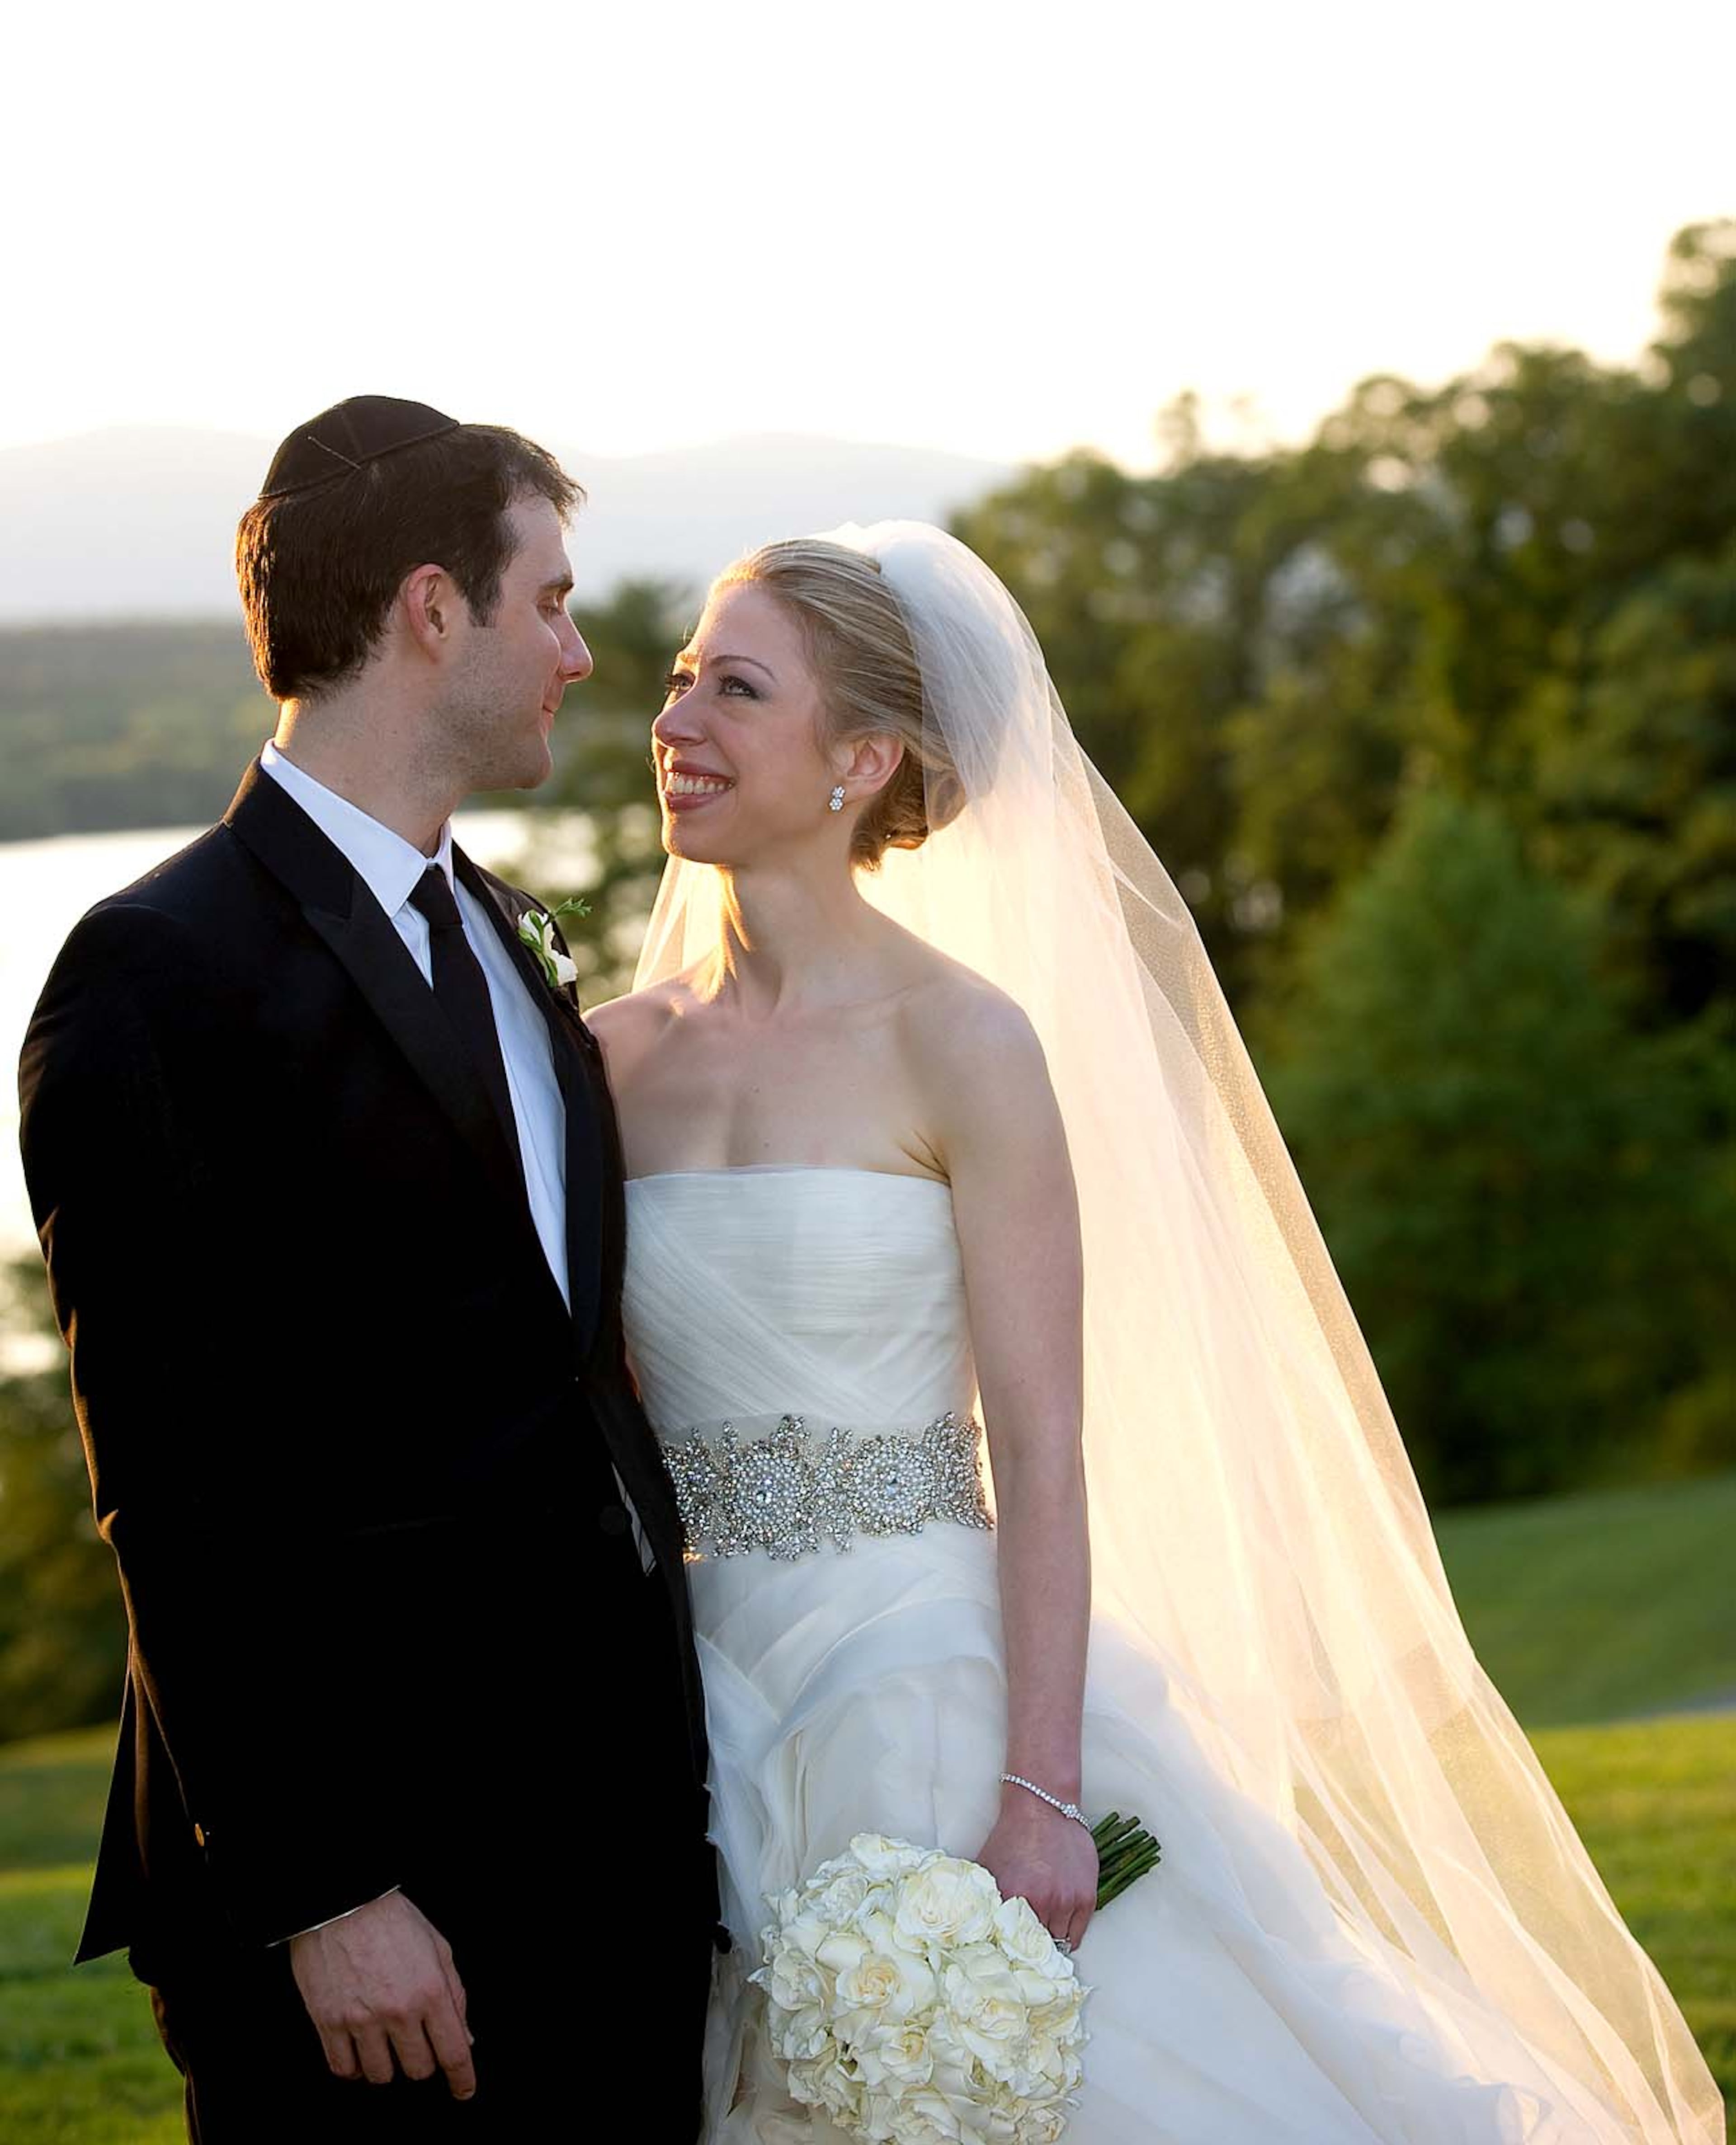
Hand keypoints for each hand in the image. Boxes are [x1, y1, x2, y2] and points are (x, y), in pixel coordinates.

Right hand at [289, 1890, 475, 2099]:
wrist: (342, 1902)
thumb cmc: (392, 1919)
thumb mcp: (438, 1947)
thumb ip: (455, 1995)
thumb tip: (466, 2037)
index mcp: (430, 1990)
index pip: (453, 2051)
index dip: (462, 2078)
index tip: (464, 2090)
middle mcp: (398, 2010)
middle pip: (418, 2069)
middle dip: (423, 2061)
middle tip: (417, 2043)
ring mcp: (361, 2020)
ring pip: (381, 2075)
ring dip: (388, 2065)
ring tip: (386, 2042)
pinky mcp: (329, 2023)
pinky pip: (344, 2070)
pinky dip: (355, 2068)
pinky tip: (360, 2052)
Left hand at [974, 1787, 1098, 1954]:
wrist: (1042, 1807)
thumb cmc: (1013, 1835)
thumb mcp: (987, 1867)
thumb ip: (982, 1899)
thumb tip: (973, 1926)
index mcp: (1012, 1897)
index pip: (1010, 1943)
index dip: (1008, 1949)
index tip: (1008, 1952)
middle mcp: (1041, 1902)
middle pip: (1035, 1946)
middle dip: (1029, 1946)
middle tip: (1025, 1945)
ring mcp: (1066, 1901)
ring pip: (1058, 1942)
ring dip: (1049, 1939)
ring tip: (1042, 1933)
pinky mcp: (1086, 1897)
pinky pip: (1078, 1933)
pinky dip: (1068, 1936)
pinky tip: (1058, 1929)